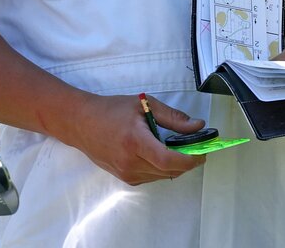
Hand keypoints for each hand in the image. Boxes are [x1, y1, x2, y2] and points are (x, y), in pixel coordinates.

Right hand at [60, 92, 205, 184]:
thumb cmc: (112, 110)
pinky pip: (151, 177)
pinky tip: (160, 153)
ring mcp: (126, 173)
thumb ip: (173, 118)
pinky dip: (162, 168)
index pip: (168, 160)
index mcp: (135, 141)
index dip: (189, 160)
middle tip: (197, 147)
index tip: (203, 152)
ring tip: (178, 148)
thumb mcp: (144, 104)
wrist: (81, 123)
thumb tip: (198, 126)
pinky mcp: (124, 178)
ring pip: (162, 176)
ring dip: (175, 165)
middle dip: (187, 162)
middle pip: (168, 170)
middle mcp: (130, 162)